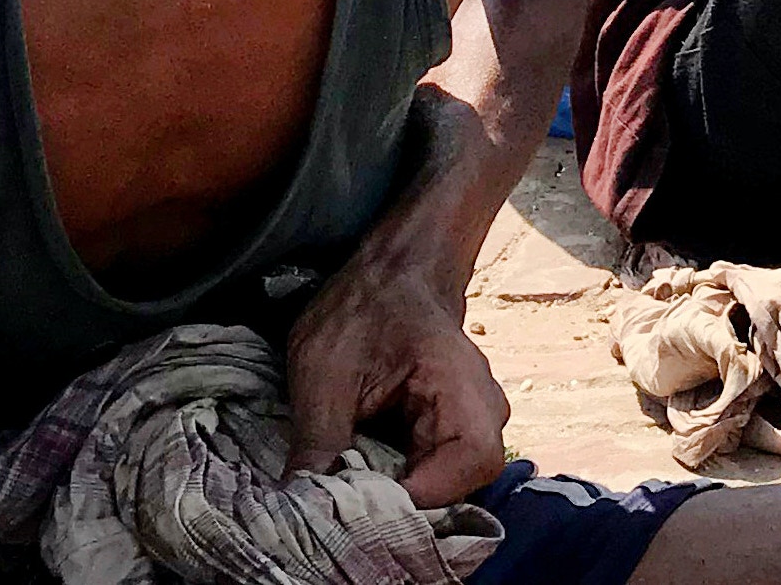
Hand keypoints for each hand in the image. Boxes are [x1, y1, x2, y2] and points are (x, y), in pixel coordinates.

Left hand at [286, 263, 511, 503]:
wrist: (392, 272)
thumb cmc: (363, 307)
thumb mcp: (324, 368)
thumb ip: (317, 440)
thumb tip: (297, 504)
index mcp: (462, 387)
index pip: (467, 465)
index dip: (416, 498)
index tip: (357, 507)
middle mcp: (483, 414)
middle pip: (458, 488)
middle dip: (398, 506)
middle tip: (340, 506)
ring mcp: (471, 426)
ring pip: (443, 490)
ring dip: (393, 498)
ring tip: (344, 491)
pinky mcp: (449, 437)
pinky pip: (429, 477)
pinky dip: (392, 484)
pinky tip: (356, 478)